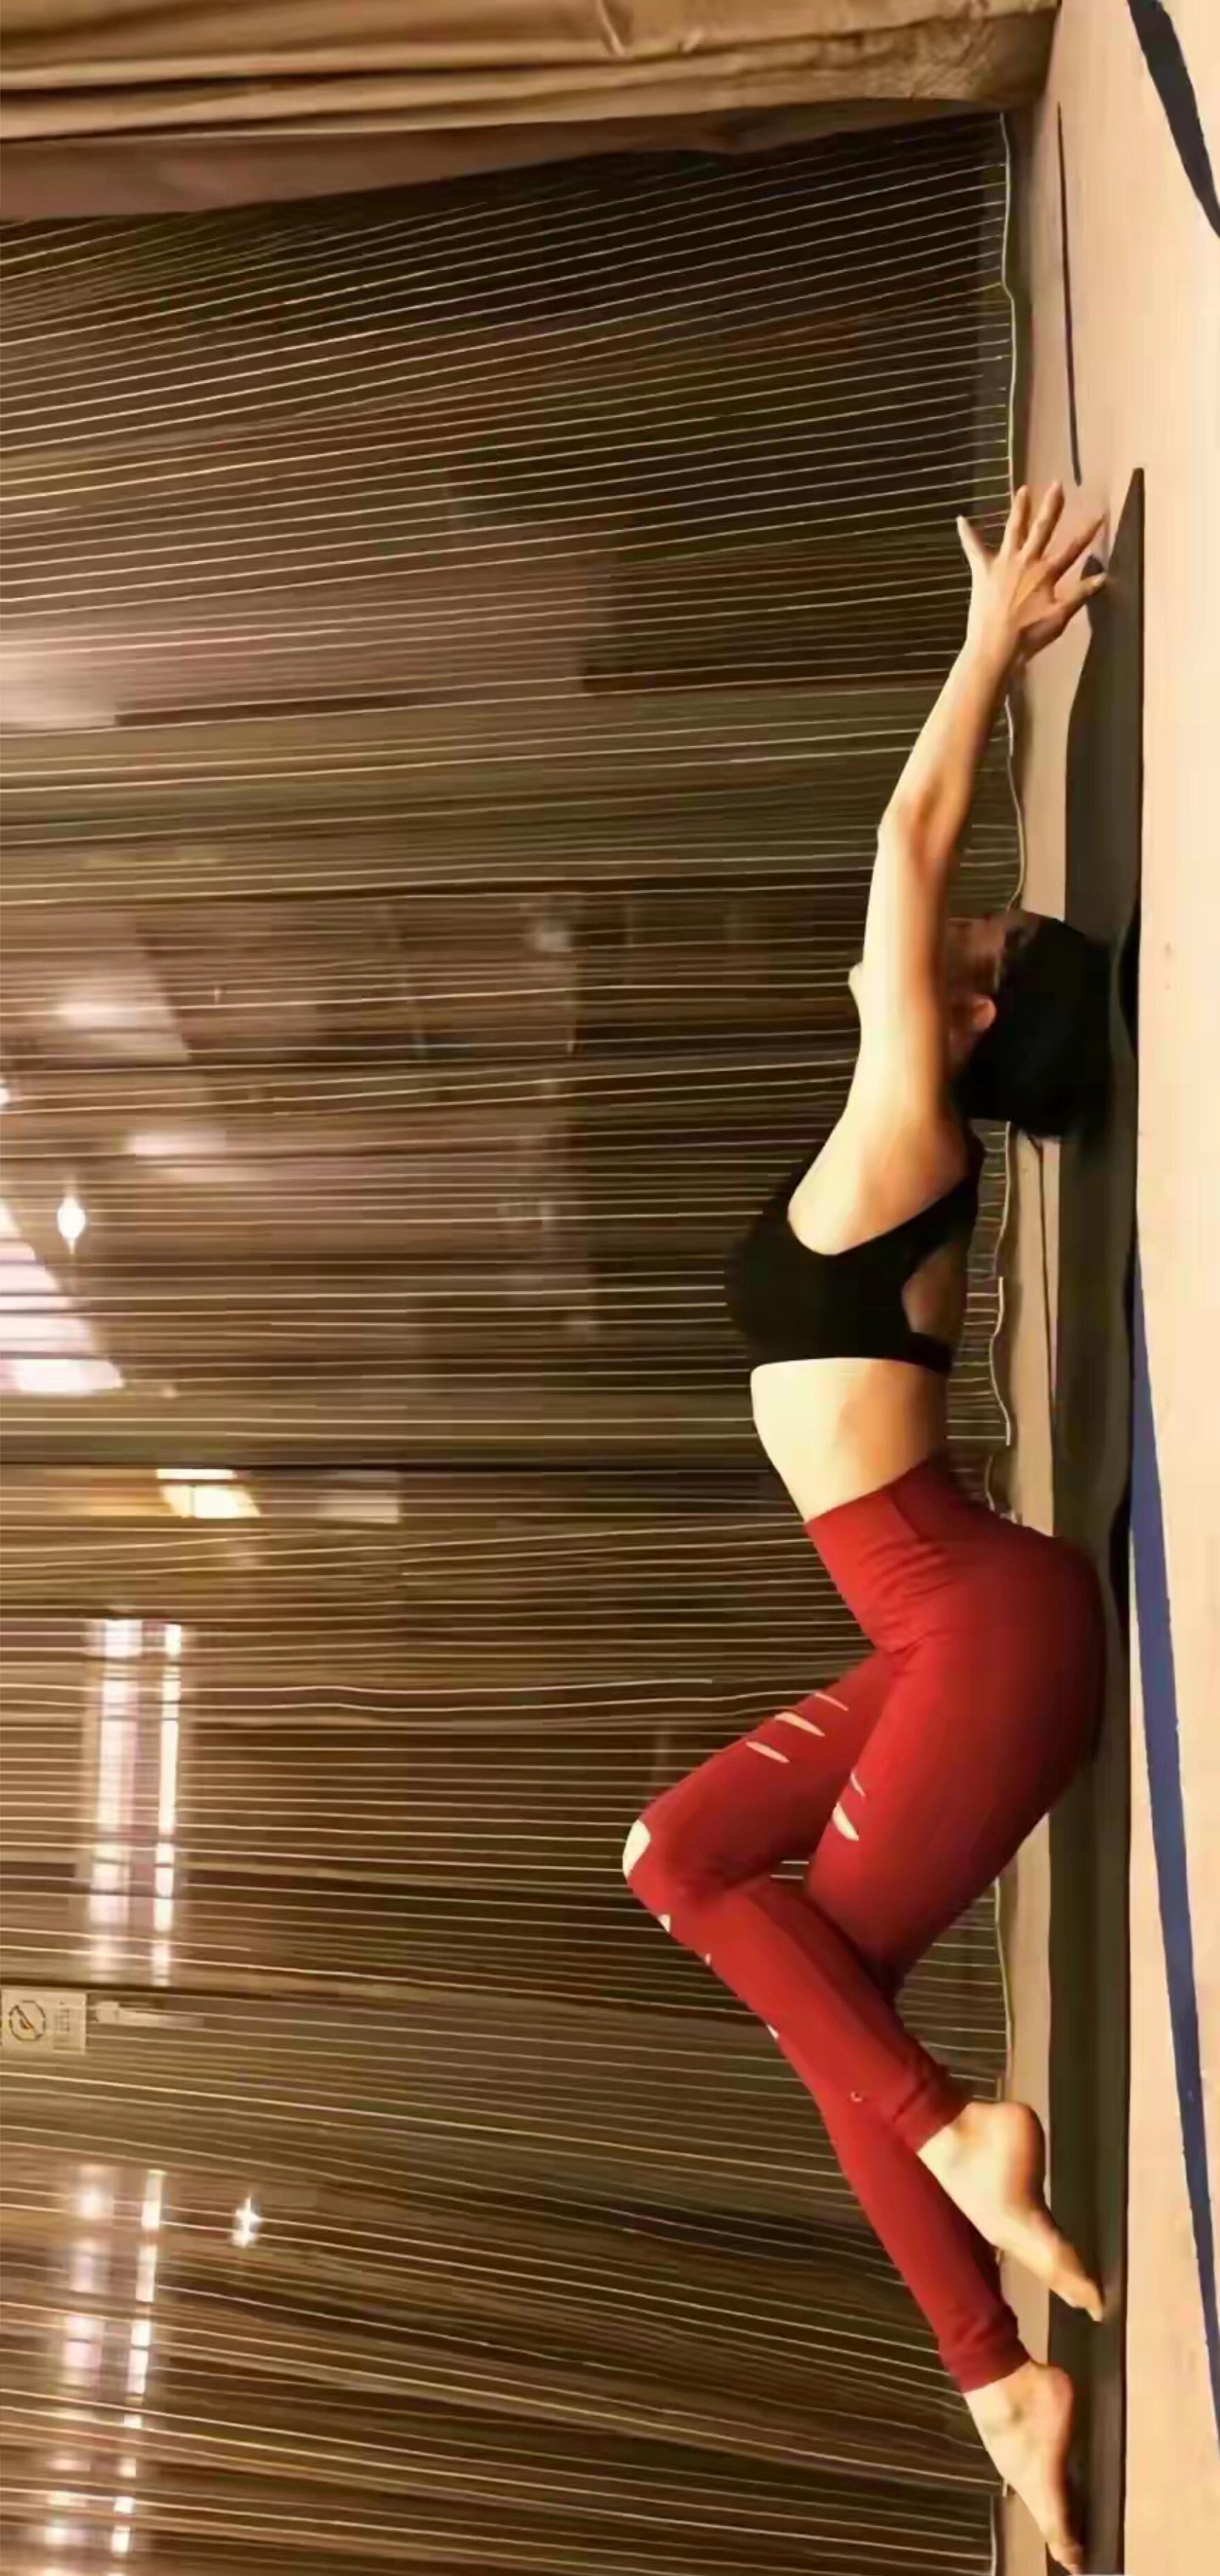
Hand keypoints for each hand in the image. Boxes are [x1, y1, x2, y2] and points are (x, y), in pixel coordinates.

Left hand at [957, 483, 1106, 665]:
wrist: (996, 645)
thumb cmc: (1029, 635)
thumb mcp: (1060, 617)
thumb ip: (1080, 594)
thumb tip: (1103, 577)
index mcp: (1046, 573)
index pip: (1072, 549)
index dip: (1086, 533)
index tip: (1098, 515)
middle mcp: (1027, 561)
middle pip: (1042, 529)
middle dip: (1051, 506)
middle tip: (1056, 485)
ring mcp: (1004, 563)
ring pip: (1013, 530)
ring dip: (1019, 509)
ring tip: (1023, 490)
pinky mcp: (983, 571)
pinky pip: (973, 548)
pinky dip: (966, 534)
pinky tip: (960, 519)